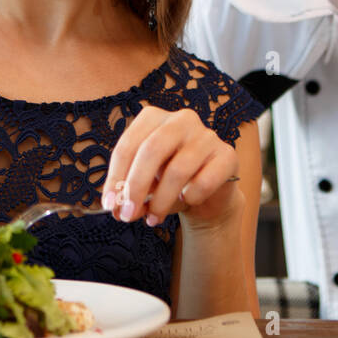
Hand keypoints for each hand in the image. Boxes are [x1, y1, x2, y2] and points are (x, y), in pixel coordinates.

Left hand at [101, 103, 241, 229]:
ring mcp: (207, 135)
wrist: (207, 194)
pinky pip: (204, 181)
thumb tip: (119, 207)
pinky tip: (187, 201)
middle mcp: (181, 120)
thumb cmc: (168, 183)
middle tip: (127, 215)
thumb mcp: (144, 185)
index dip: (115, 177)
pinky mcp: (227, 155)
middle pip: (151, 150)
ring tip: (153, 218)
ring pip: (177, 170)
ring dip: (161, 200)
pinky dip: (191, 197)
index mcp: (154, 119)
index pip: (128, 145)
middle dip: (136, 187)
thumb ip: (130, 192)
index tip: (110, 205)